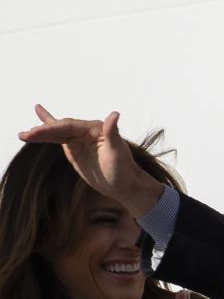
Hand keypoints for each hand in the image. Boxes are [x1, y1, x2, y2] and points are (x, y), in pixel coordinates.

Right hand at [17, 105, 163, 217]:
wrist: (125, 185)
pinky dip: (46, 132)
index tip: (37, 133)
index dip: (51, 128)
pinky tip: (37, 121)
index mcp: (94, 128)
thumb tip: (115, 114)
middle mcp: (85, 130)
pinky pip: (58, 138)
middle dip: (42, 131)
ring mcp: (78, 139)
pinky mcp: (74, 148)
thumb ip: (112, 132)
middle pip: (59, 128)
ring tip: (23, 134)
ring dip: (39, 133)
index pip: (68, 126)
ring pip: (55, 132)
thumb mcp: (117, 152)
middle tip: (26, 135)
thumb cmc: (124, 169)